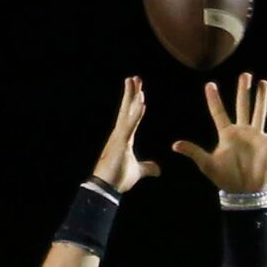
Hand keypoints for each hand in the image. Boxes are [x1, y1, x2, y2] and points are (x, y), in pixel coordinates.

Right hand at [92, 76, 161, 193]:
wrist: (107, 189)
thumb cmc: (119, 179)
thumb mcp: (138, 171)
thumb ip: (148, 168)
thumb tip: (158, 169)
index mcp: (124, 137)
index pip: (130, 115)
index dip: (134, 102)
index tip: (139, 90)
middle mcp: (120, 134)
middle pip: (127, 109)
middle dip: (131, 93)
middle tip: (135, 78)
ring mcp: (119, 137)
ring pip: (127, 112)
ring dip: (132, 97)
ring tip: (136, 82)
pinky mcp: (120, 143)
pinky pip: (130, 126)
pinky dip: (136, 115)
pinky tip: (142, 104)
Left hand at [173, 73, 266, 192]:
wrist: (242, 191)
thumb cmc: (224, 178)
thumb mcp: (207, 164)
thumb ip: (193, 152)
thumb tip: (174, 145)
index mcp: (226, 134)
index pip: (218, 113)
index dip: (214, 100)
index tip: (209, 85)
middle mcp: (241, 131)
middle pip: (242, 106)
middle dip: (243, 91)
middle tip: (245, 75)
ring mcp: (256, 136)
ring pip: (259, 112)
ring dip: (261, 98)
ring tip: (263, 83)